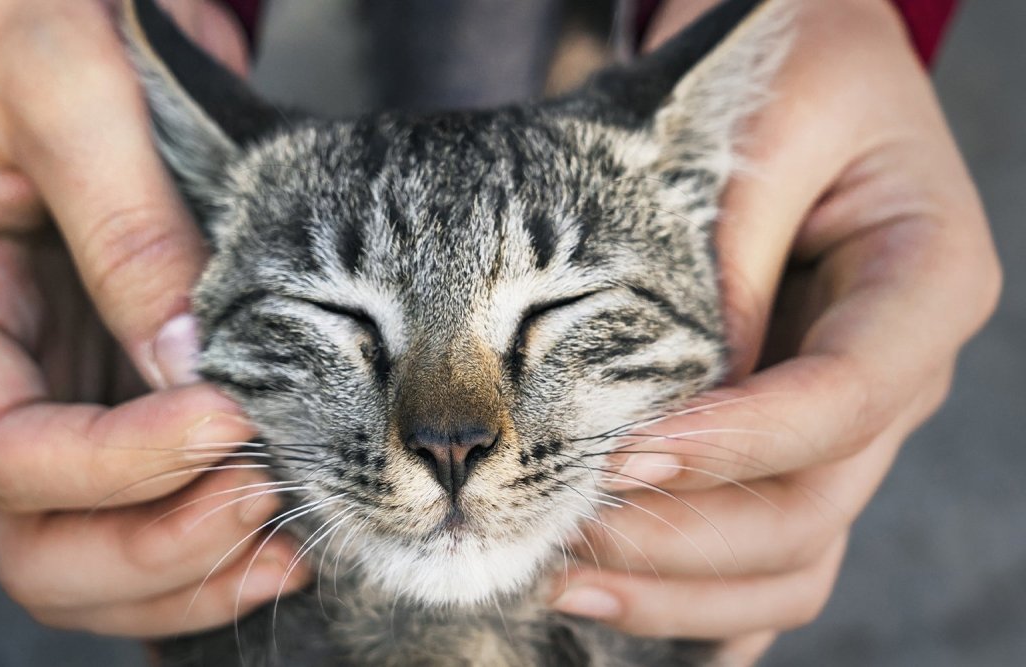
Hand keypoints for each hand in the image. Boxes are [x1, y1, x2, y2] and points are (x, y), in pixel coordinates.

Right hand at [0, 0, 305, 636]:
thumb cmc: (46, 7)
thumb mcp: (70, 79)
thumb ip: (122, 221)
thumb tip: (188, 368)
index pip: (1, 448)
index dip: (118, 467)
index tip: (235, 422)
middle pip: (32, 539)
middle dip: (152, 546)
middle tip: (270, 502)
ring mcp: (49, 387)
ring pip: (85, 550)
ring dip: (185, 568)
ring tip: (291, 538)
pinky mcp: (112, 388)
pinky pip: (142, 507)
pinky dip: (208, 540)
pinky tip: (284, 528)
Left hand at [549, 0, 1000, 662]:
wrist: (797, 70)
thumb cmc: (789, 72)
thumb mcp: (766, 124)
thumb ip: (729, 256)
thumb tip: (676, 400)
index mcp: (924, 285)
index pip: (846, 398)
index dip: (740, 443)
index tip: (624, 454)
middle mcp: (895, 371)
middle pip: (812, 504)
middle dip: (684, 536)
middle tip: (559, 532)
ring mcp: (847, 421)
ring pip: (792, 554)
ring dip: (681, 588)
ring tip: (562, 580)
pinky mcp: (792, 439)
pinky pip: (770, 551)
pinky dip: (704, 597)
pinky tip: (626, 611)